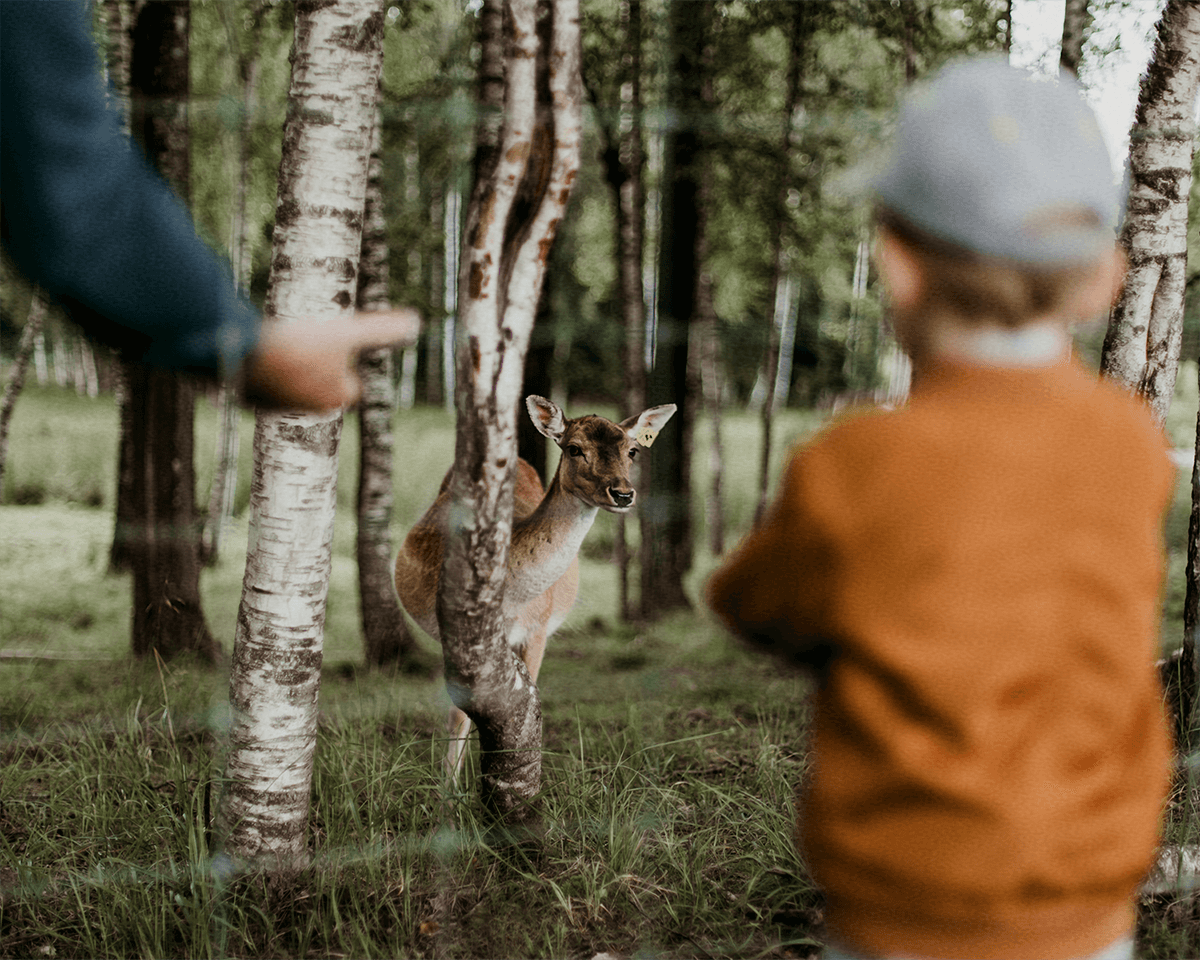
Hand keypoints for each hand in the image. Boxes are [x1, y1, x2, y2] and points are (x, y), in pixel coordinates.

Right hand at [242, 308, 420, 412]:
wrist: (245, 355)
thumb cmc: (302, 345)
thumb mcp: (347, 332)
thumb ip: (381, 330)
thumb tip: (415, 321)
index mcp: (338, 397)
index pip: (350, 381)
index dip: (342, 359)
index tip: (331, 343)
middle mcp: (312, 409)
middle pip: (322, 382)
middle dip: (316, 365)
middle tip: (305, 342)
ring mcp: (281, 407)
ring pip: (294, 384)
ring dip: (291, 367)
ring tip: (284, 346)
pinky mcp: (255, 401)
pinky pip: (268, 384)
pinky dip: (267, 371)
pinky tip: (261, 352)